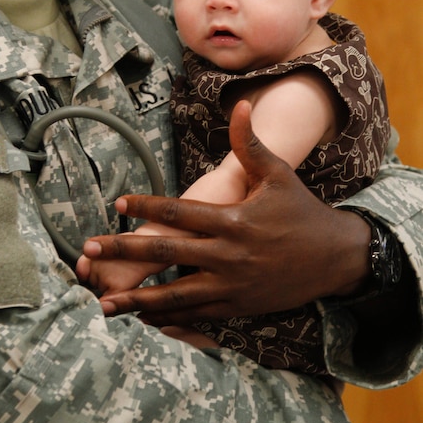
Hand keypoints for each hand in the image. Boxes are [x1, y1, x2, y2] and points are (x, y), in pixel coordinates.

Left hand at [81, 101, 371, 324]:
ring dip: (137, 298)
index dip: (147, 206)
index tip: (119, 203)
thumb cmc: (301, 210)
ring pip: (175, 295)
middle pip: (165, 252)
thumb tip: (239, 105)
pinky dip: (167, 317)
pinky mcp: (237, 307)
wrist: (334, 258)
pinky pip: (196, 314)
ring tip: (103, 302)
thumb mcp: (278, 173)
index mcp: (232, 220)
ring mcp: (231, 285)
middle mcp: (227, 255)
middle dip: (124, 251)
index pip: (180, 212)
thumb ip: (249, 143)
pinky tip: (142, 317)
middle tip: (89, 249)